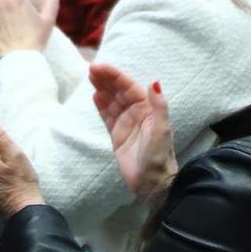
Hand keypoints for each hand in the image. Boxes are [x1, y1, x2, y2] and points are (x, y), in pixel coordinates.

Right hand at [89, 63, 176, 205]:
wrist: (152, 183)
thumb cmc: (158, 157)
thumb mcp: (161, 130)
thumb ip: (158, 106)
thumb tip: (154, 81)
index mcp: (148, 109)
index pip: (129, 87)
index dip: (115, 76)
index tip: (100, 68)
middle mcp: (137, 113)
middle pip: (119, 91)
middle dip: (107, 79)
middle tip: (91, 69)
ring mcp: (126, 124)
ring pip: (112, 101)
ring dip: (102, 88)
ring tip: (90, 77)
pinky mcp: (117, 135)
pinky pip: (107, 116)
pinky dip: (101, 105)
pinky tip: (94, 95)